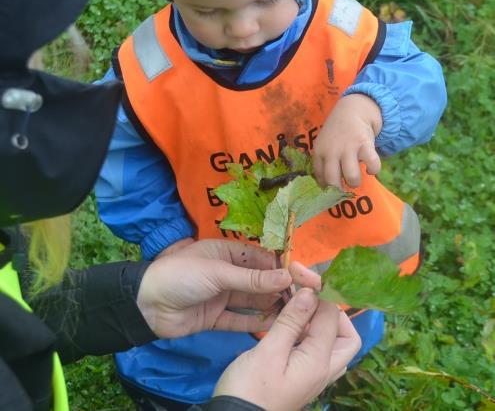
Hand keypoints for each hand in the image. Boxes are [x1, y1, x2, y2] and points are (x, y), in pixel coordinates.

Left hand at [136, 239, 317, 338]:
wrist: (145, 304)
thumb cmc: (181, 275)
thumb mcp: (217, 272)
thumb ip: (251, 278)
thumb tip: (287, 276)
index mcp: (227, 252)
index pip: (261, 259)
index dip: (283, 267)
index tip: (304, 277)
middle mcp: (227, 272)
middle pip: (259, 281)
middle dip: (280, 288)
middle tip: (306, 298)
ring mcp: (222, 296)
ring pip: (252, 301)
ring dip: (271, 306)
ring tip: (296, 314)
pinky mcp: (216, 317)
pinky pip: (240, 320)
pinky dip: (255, 323)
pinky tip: (274, 326)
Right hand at [214, 288, 360, 410]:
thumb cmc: (250, 387)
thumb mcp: (269, 351)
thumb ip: (291, 321)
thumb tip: (311, 291)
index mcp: (319, 362)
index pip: (332, 317)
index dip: (319, 293)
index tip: (300, 277)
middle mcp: (323, 370)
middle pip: (346, 337)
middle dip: (332, 312)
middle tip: (309, 297)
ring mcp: (313, 376)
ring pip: (332, 344)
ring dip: (320, 322)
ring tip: (297, 305)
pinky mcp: (301, 378)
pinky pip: (316, 351)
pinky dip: (309, 333)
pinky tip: (289, 323)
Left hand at [313, 94, 381, 188]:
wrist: (353, 110)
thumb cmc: (337, 133)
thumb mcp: (324, 144)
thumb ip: (324, 162)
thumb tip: (326, 187)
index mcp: (319, 151)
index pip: (319, 176)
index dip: (326, 188)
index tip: (331, 192)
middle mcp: (332, 151)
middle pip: (333, 180)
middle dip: (339, 190)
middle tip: (344, 189)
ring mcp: (348, 147)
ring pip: (351, 177)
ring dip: (355, 182)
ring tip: (356, 179)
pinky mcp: (365, 144)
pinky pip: (372, 165)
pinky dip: (373, 170)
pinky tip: (371, 168)